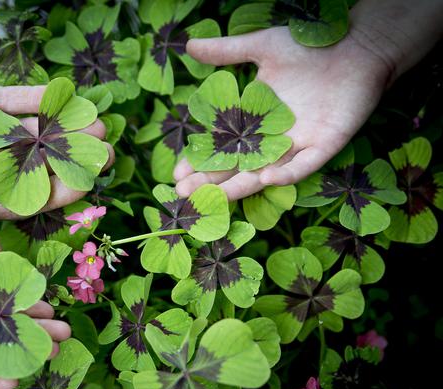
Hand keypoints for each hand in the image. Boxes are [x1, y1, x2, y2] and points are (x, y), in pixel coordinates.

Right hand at [0, 51, 112, 263]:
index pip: (20, 203)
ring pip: (26, 133)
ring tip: (98, 125)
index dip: (56, 195)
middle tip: (105, 153)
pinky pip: (9, 99)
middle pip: (32, 168)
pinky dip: (38, 98)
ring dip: (61, 129)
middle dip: (68, 162)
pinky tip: (67, 97)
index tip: (89, 186)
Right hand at [173, 0, 441, 200]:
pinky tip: (266, 179)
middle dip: (209, 181)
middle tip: (182, 194)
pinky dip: (287, 174)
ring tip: (213, 198)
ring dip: (239, 187)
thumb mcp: (262, 47)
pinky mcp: (324, 145)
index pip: (220, 146)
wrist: (357, 46)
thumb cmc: (309, 47)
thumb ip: (226, 51)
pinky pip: (303, 166)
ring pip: (263, 173)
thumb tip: (188, 45)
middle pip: (235, 166)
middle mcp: (272, 139)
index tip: (176, 172)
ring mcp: (297, 145)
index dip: (199, 160)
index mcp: (254, 119)